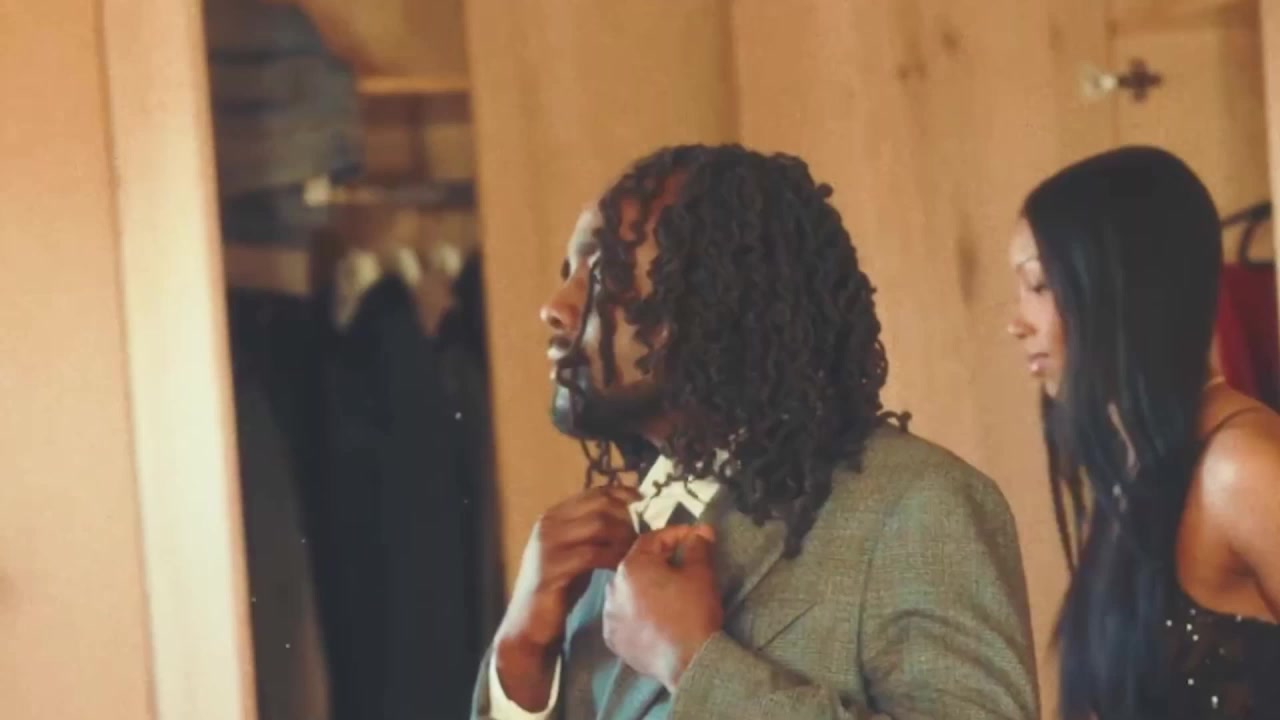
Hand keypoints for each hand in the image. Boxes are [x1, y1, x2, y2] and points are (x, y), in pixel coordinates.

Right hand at [493, 485, 640, 709]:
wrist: (529, 622)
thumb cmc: (558, 588)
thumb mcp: (575, 552)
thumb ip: (592, 534)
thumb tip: (628, 518)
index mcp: (553, 516)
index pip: (594, 492)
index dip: (621, 493)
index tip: (641, 500)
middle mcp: (548, 524)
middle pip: (599, 506)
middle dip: (626, 519)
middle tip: (641, 537)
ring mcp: (548, 544)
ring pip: (598, 525)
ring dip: (623, 537)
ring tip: (636, 553)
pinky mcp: (552, 567)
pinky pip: (593, 554)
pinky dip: (614, 557)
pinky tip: (624, 567)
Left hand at [603, 524, 722, 692]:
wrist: (688, 662)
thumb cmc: (693, 611)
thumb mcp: (700, 574)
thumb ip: (698, 547)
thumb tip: (702, 530)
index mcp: (631, 566)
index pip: (652, 540)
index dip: (675, 535)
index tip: (694, 537)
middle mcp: (613, 588)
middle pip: (637, 565)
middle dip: (659, 561)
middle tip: (683, 563)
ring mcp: (609, 616)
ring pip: (628, 592)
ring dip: (645, 587)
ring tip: (667, 592)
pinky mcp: (613, 639)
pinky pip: (624, 617)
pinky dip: (637, 612)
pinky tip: (653, 616)